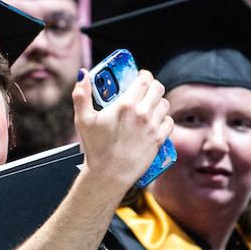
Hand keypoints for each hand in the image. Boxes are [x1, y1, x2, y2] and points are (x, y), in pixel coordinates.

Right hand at [72, 68, 173, 192]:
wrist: (108, 174)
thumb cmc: (95, 148)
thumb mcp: (82, 119)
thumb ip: (81, 95)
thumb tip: (83, 74)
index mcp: (125, 104)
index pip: (144, 79)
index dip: (144, 75)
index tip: (139, 77)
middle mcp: (142, 113)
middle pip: (158, 88)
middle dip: (152, 86)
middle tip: (145, 90)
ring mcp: (152, 127)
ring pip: (165, 104)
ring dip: (158, 102)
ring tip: (149, 107)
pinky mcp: (159, 140)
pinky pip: (169, 122)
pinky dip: (164, 119)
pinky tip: (155, 122)